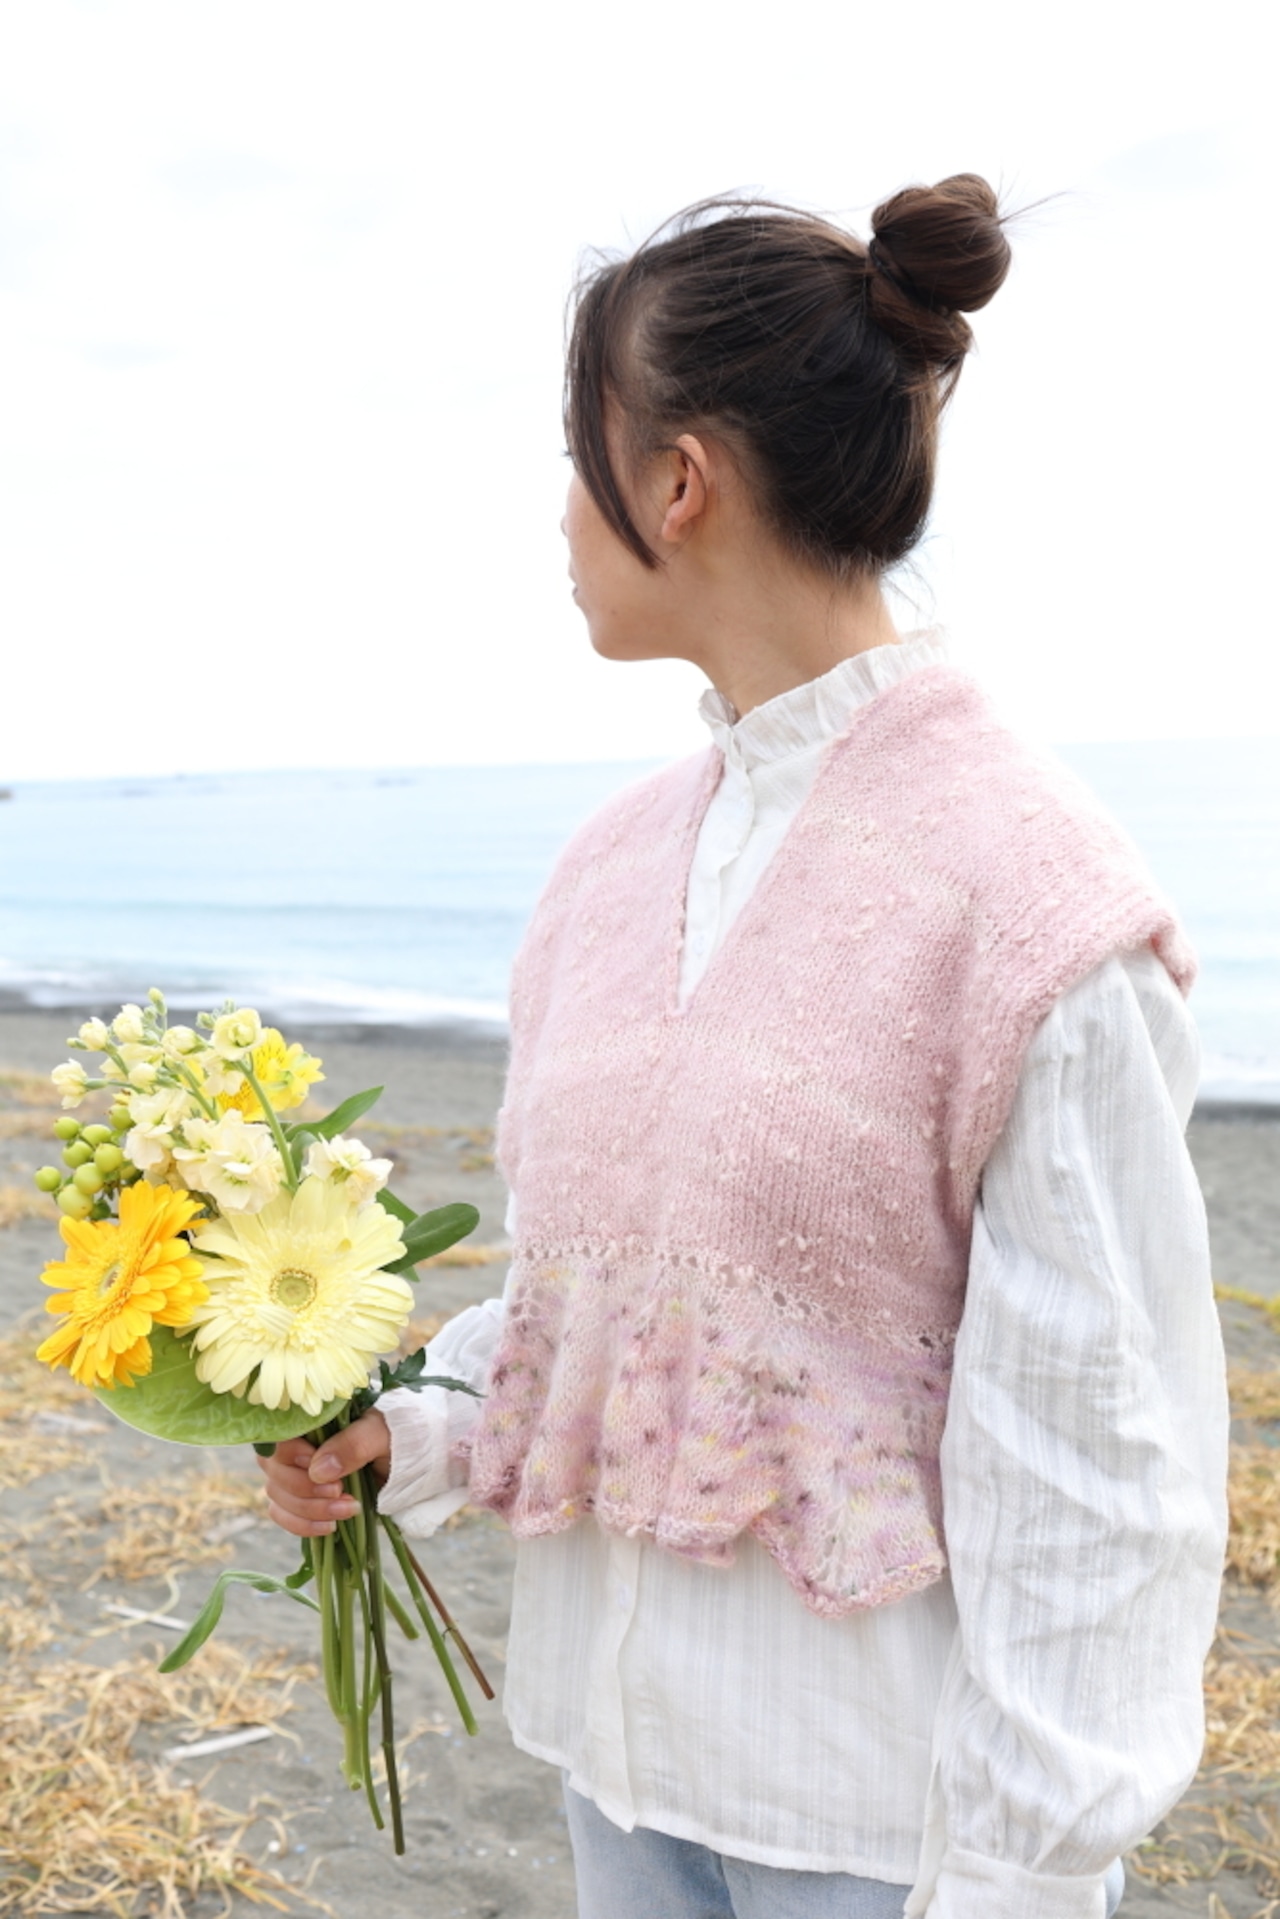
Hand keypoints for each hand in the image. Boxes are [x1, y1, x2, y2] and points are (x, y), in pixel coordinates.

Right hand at [257, 1410, 391, 1537]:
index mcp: (312, 1420)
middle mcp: (297, 1446)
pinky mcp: (303, 1499)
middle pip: (274, 1470)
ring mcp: (297, 1474)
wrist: (414, 1459)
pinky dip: (302, 1525)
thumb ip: (353, 1445)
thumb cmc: (397, 1435)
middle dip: (305, 1488)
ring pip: (278, 1496)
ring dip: (309, 1510)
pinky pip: (284, 1516)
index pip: (277, 1436)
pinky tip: (329, 1527)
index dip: (288, 1454)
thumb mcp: (381, 1433)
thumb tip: (317, 1470)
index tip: (314, 1465)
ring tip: (347, 1509)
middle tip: (340, 1491)